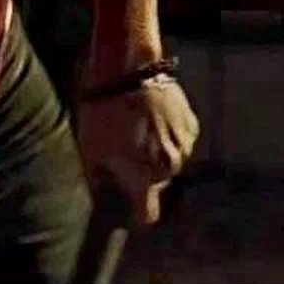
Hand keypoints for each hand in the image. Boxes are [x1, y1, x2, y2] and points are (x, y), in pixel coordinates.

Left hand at [73, 75, 199, 225]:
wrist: (128, 68)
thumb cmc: (104, 110)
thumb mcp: (91, 148)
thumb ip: (99, 181)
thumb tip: (102, 196)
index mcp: (145, 179)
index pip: (147, 215)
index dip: (135, 214)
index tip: (127, 206)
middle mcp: (170, 168)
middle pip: (159, 186)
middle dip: (144, 177)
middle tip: (126, 155)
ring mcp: (185, 145)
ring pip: (171, 163)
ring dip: (158, 155)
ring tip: (139, 132)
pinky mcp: (192, 124)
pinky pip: (180, 142)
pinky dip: (169, 137)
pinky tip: (152, 120)